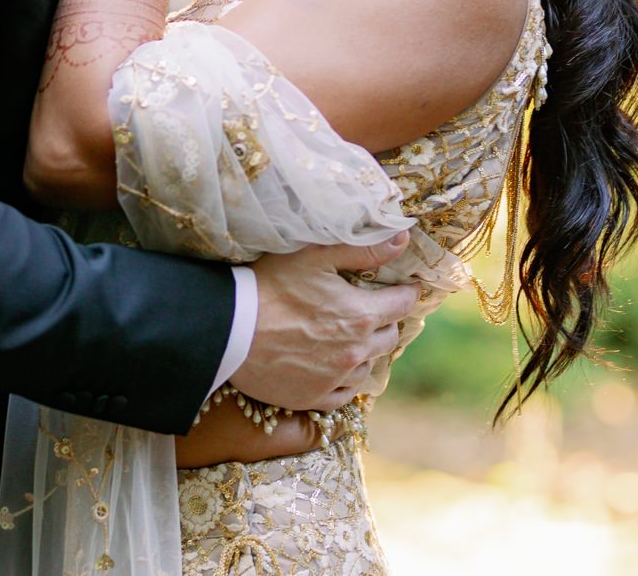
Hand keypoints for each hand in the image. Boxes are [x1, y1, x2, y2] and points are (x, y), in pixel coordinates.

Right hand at [230, 234, 420, 412]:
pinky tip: (337, 369)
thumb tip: (402, 240)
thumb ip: (363, 249)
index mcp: (360, 316)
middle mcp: (355, 353)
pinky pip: (344, 394)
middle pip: (389, 337)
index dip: (407, 292)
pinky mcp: (313, 398)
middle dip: (387, 321)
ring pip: (368, 367)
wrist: (230, 331)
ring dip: (367, 351)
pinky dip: (346, 380)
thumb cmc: (271, 287)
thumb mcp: (316, 255)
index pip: (402, 304)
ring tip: (353, 338)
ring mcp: (335, 379)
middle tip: (377, 310)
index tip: (407, 287)